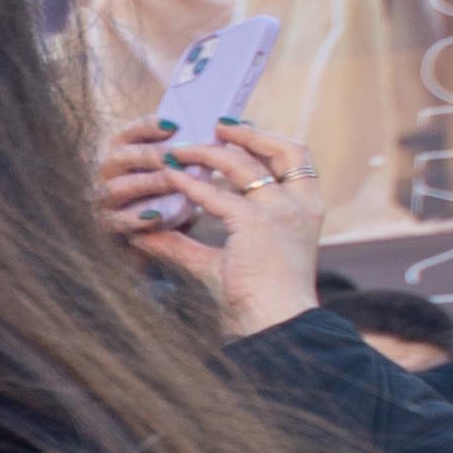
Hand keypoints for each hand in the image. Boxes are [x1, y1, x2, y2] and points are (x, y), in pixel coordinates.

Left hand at [101, 115, 320, 337]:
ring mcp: (279, 212)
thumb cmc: (256, 301)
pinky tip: (170, 177)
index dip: (268, 138)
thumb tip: (145, 233)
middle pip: (277, 151)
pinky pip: (215, 195)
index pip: (297, 158)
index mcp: (307, 210)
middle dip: (242, 136)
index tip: (238, 131)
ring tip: (179, 151)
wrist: (275, 324)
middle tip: (212, 128)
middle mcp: (299, 206)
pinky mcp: (254, 224)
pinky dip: (189, 183)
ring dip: (206, 154)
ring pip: (241, 166)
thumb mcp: (219, 263)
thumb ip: (184, 244)